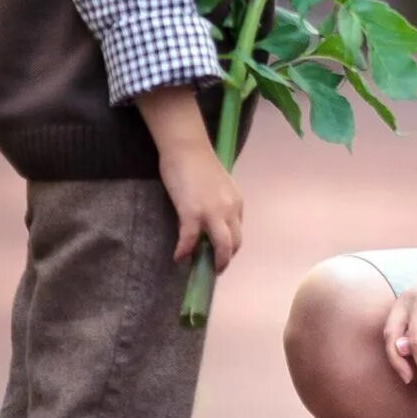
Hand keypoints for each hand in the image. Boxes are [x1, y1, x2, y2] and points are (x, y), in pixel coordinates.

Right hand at [159, 146, 242, 269]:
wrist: (186, 148)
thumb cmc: (197, 162)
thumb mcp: (217, 185)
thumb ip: (218, 203)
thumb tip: (210, 218)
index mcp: (236, 202)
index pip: (238, 231)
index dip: (231, 246)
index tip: (221, 253)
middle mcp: (230, 209)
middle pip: (235, 243)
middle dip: (226, 259)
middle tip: (216, 268)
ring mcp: (212, 213)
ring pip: (222, 246)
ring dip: (216, 262)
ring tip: (205, 270)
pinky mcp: (192, 213)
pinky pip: (190, 240)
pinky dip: (184, 251)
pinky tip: (178, 257)